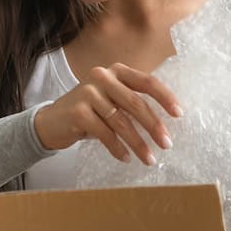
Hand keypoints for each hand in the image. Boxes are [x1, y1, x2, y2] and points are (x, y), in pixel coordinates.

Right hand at [34, 63, 181, 164]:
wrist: (52, 121)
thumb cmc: (90, 112)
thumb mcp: (111, 100)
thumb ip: (132, 102)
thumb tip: (167, 121)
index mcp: (117, 71)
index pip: (147, 82)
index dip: (165, 97)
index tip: (179, 114)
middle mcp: (102, 77)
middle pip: (136, 103)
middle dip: (154, 126)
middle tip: (167, 144)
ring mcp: (88, 92)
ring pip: (121, 121)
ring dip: (138, 143)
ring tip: (148, 159)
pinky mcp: (78, 112)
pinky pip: (105, 133)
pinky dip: (117, 148)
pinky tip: (125, 158)